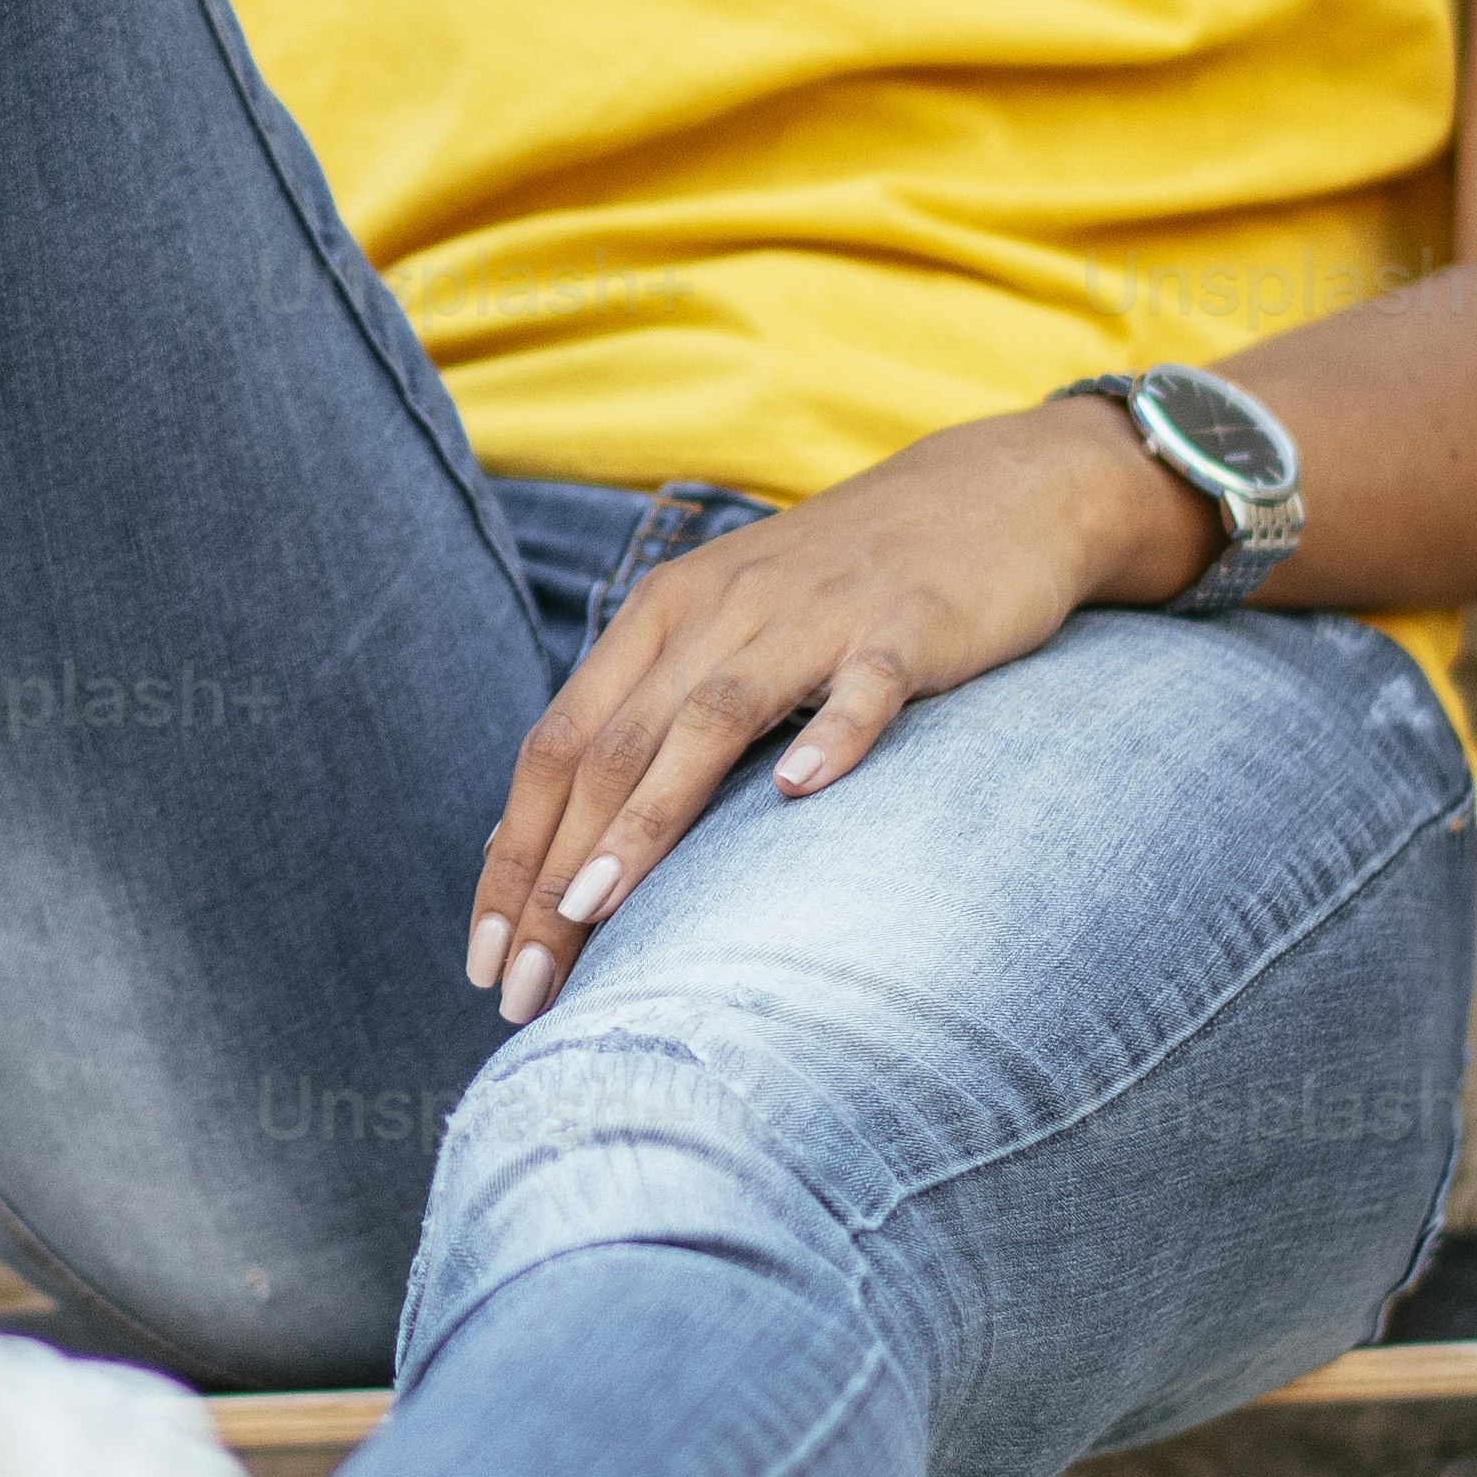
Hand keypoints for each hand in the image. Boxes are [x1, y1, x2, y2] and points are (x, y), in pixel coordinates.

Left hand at [461, 403, 1206, 1026]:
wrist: (992, 493)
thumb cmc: (843, 590)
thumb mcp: (726, 639)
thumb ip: (648, 722)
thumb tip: (550, 843)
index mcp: (661, 618)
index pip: (556, 746)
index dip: (512, 854)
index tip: (483, 961)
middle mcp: (718, 611)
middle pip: (611, 748)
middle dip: (552, 872)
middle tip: (520, 983)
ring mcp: (813, 616)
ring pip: (711, 719)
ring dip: (646, 818)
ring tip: (594, 907)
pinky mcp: (907, 625)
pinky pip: (863, 687)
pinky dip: (830, 736)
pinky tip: (801, 792)